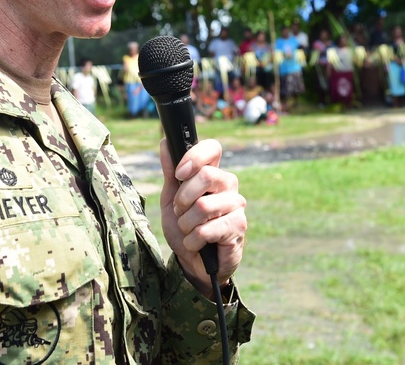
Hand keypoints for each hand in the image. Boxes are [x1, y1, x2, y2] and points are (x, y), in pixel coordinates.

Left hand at [159, 138, 246, 298]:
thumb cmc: (184, 226)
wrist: (193, 262)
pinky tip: (197, 243)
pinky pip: (208, 229)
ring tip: (188, 229)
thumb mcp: (170, 199)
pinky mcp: (239, 227)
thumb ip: (170, 172)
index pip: (212, 148)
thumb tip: (165, 143)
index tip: (179, 174)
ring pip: (204, 205)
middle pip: (207, 175)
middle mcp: (228, 184)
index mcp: (212, 172)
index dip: (195, 157)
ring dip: (186, 223)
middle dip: (183, 198)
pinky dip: (193, 239)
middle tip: (180, 211)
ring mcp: (236, 205)